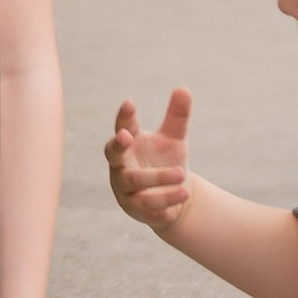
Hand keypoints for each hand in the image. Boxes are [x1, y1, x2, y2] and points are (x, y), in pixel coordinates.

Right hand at [108, 88, 194, 234]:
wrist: (173, 198)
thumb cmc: (166, 162)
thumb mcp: (174, 139)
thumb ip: (177, 117)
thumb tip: (183, 88)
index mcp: (128, 143)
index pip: (122, 126)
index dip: (124, 116)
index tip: (130, 103)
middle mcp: (120, 164)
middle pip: (113, 153)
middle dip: (118, 145)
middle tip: (128, 136)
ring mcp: (124, 187)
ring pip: (134, 181)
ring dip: (157, 177)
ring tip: (182, 173)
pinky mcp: (135, 208)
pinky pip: (147, 204)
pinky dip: (166, 199)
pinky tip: (183, 194)